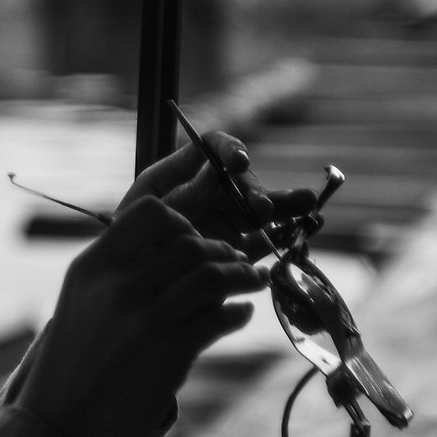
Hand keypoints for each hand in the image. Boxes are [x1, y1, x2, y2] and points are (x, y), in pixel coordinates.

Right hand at [15, 197, 261, 436]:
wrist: (61, 429)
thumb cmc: (72, 370)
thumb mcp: (82, 306)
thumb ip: (117, 275)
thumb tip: (174, 252)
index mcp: (93, 266)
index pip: (149, 212)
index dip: (183, 220)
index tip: (195, 237)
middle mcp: (118, 284)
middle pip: (190, 243)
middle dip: (223, 250)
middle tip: (238, 261)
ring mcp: (145, 316)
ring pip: (212, 275)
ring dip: (242, 276)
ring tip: (253, 281)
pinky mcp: (170, 350)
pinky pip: (219, 316)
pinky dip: (237, 313)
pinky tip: (240, 315)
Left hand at [121, 130, 317, 251]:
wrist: (129, 287)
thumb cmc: (129, 242)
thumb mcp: (152, 214)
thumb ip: (184, 194)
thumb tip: (217, 171)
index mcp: (180, 174)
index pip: (211, 148)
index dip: (228, 150)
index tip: (239, 162)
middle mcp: (208, 193)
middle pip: (241, 181)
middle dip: (255, 191)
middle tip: (262, 209)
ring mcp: (224, 220)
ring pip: (260, 207)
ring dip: (283, 205)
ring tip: (307, 203)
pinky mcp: (236, 248)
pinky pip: (263, 239)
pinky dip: (281, 235)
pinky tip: (300, 230)